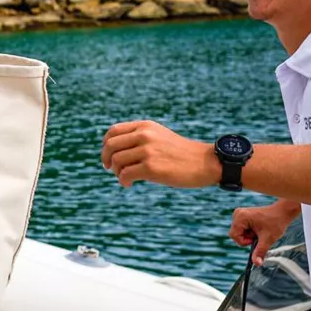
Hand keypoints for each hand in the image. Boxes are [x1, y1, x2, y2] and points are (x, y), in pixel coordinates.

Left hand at [100, 120, 218, 188]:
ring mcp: (147, 151)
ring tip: (126, 178)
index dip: (105, 145)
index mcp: (145, 126)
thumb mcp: (159, 137)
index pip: (113, 131)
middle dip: (106, 159)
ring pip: (116, 161)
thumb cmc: (181, 153)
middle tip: (111, 169)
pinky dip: (123, 181)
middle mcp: (144, 135)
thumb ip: (139, 138)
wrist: (205, 162)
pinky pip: (125, 174)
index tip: (108, 156)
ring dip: (116, 172)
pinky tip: (129, 184)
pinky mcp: (151, 167)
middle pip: (110, 146)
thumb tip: (114, 150)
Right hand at [230, 201, 297, 263]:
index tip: (255, 239)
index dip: (245, 241)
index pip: (234, 236)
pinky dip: (249, 232)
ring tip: (259, 230)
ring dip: (248, 235)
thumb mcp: (268, 239)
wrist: (282, 212)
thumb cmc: (276, 222)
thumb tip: (256, 263)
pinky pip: (241, 229)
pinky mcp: (242, 216)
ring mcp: (239, 214)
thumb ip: (260, 251)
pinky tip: (258, 228)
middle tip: (258, 234)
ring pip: (238, 233)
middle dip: (247, 238)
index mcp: (240, 217)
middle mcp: (237, 214)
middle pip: (235, 234)